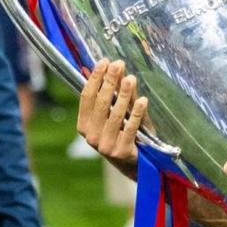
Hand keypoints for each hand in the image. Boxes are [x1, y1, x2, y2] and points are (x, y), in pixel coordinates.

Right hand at [77, 59, 147, 179]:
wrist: (135, 164)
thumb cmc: (124, 134)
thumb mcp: (117, 114)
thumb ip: (115, 95)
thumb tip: (112, 68)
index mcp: (83, 125)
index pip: (86, 97)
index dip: (95, 78)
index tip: (104, 62)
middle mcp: (90, 136)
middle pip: (100, 103)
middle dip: (110, 81)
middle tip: (119, 64)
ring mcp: (105, 146)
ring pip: (115, 114)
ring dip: (123, 94)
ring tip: (131, 78)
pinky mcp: (122, 152)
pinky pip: (130, 128)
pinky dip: (137, 113)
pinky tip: (142, 100)